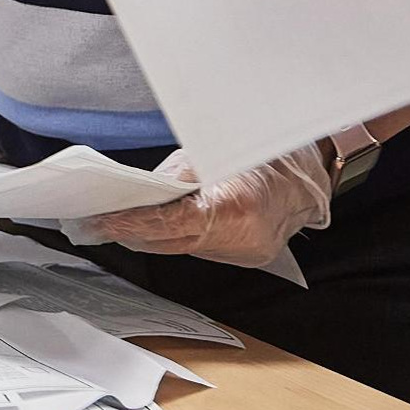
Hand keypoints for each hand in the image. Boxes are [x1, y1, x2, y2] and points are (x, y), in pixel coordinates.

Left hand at [68, 145, 331, 267]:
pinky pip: (201, 248)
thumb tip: (137, 192)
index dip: (129, 224)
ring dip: (152, 237)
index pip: (166, 223)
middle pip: (169, 242)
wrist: (312, 175)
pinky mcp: (249, 256)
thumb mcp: (215, 154)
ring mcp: (245, 251)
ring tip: (120, 224)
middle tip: (97, 224)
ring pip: (182, 248)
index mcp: (231, 207)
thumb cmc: (267, 158)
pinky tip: (159, 229)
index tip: (101, 222)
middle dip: (132, 233)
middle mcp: (239, 237)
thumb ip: (175, 176)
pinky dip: (179, 237)